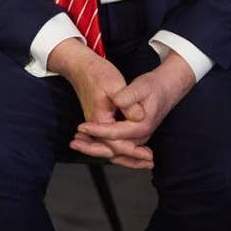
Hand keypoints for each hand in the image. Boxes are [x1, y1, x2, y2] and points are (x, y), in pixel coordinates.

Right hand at [48, 38, 153, 169]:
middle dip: (131, 159)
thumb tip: (140, 117)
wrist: (80, 66)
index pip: (115, 143)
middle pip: (111, 150)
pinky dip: (120, 147)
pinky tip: (131, 149)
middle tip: (150, 163)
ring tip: (144, 162)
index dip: (133, 151)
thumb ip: (128, 102)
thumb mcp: (115, 84)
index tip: (148, 155)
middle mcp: (96, 125)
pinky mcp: (99, 120)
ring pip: (109, 147)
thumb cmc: (96, 73)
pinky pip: (108, 140)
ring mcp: (96, 123)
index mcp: (99, 119)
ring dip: (126, 156)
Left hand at [77, 51, 195, 151]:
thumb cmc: (153, 86)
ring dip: (94, 149)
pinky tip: (87, 142)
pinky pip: (116, 147)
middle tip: (73, 143)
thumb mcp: (141, 86)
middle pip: (114, 149)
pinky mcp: (132, 136)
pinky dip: (101, 146)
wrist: (166, 88)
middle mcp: (140, 136)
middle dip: (92, 147)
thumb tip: (118, 101)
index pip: (116, 133)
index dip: (97, 130)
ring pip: (114, 150)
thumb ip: (129, 96)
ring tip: (75, 144)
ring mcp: (137, 138)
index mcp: (142, 125)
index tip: (81, 127)